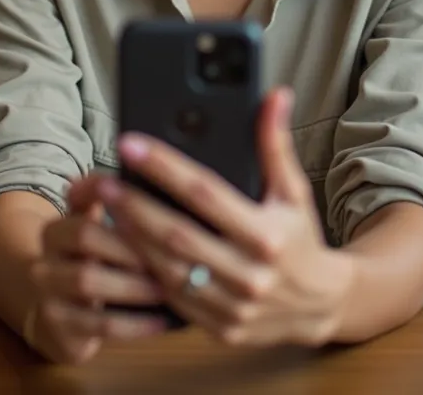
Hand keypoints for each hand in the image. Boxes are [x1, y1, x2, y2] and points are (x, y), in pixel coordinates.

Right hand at [26, 176, 166, 363]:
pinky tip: (162, 320)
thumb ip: (109, 199)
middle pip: (87, 249)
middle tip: (172, 256)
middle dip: (131, 252)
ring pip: (90, 286)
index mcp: (55, 231)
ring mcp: (48, 299)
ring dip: (134, 286)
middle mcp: (44, 263)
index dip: (122, 223)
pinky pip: (100, 327)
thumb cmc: (90, 263)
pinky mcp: (60, 333)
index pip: (85, 220)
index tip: (160, 224)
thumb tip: (139, 164)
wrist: (53, 314)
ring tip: (168, 286)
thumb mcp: (95, 227)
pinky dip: (135, 324)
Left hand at [95, 88, 346, 347]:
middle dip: (133, 205)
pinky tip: (124, 247)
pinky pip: (172, 299)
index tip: (131, 144)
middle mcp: (249, 273)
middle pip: (177, 233)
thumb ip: (276, 143)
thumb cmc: (300, 238)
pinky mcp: (219, 328)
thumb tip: (275, 95)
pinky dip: (145, 271)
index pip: (204, 192)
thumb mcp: (293, 190)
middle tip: (102, 180)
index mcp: (266, 233)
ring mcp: (232, 305)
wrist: (320, 305)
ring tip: (106, 209)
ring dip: (131, 238)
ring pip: (168, 269)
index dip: (164, 166)